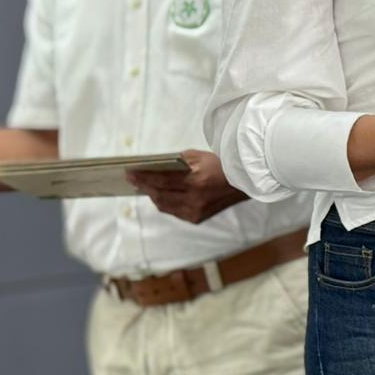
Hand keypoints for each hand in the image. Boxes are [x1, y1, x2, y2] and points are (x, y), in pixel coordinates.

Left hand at [128, 150, 248, 223]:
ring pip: (164, 206)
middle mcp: (195, 199)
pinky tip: (161, 196)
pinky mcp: (197, 218)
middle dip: (145, 187)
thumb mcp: (200, 156)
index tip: (129, 173)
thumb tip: (156, 166)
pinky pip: (174, 212)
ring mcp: (196, 211)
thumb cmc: (222, 164)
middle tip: (134, 180)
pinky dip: (165, 203)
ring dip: (153, 196)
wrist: (244, 182)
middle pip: (160, 195)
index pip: (162, 180)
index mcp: (196, 181)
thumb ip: (178, 161)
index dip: (144, 177)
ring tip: (146, 187)